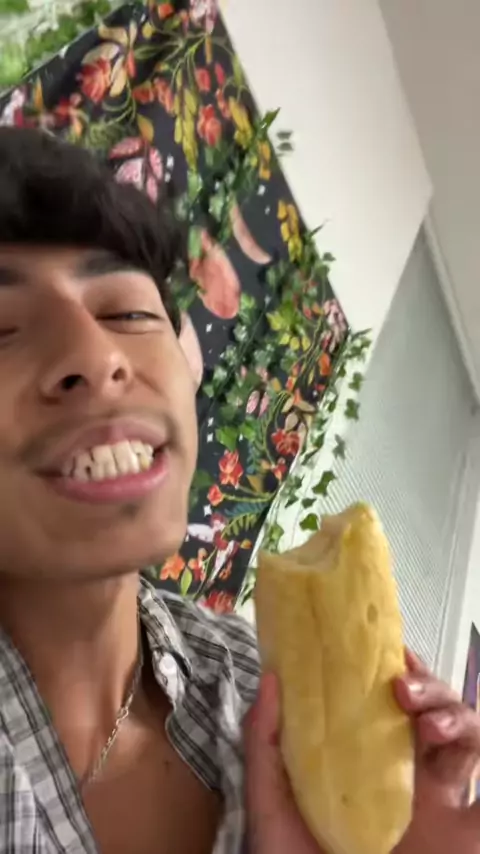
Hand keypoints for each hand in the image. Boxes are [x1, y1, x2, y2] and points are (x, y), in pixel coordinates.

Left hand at [244, 653, 479, 853]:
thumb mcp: (270, 801)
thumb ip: (265, 742)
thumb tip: (270, 676)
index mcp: (368, 757)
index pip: (394, 699)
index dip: (398, 668)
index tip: (388, 650)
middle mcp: (410, 773)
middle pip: (438, 709)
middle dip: (430, 686)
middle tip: (402, 688)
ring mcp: (439, 804)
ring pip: (468, 738)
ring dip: (457, 715)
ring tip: (431, 723)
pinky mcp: (460, 836)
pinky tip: (466, 760)